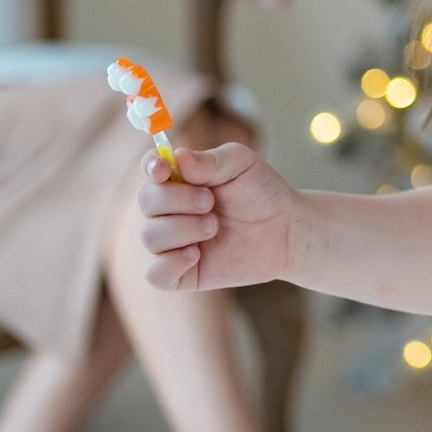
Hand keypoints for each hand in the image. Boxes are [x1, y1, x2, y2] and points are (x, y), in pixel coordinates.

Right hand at [138, 141, 297, 290]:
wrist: (285, 229)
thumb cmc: (261, 192)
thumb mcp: (241, 164)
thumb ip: (210, 160)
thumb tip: (177, 156)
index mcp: (179, 178)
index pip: (149, 169)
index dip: (149, 167)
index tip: (162, 169)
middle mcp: (169, 209)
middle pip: (146, 201)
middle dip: (178, 200)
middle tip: (211, 202)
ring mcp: (173, 242)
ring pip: (150, 236)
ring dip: (183, 229)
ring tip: (215, 227)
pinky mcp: (182, 273)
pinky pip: (155, 274)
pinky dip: (170, 263)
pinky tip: (196, 254)